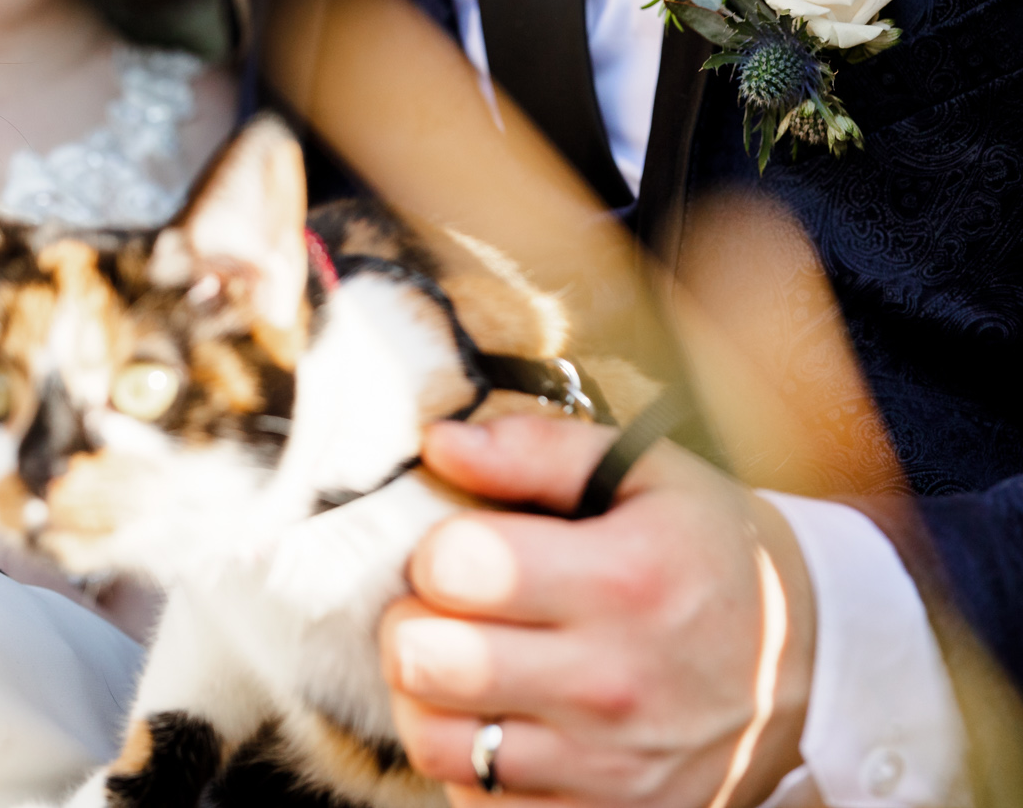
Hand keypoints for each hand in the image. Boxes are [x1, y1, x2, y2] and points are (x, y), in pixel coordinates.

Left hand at [381, 415, 814, 807]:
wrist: (802, 667)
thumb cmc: (703, 556)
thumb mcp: (646, 475)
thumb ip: (536, 450)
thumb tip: (440, 443)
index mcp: (626, 581)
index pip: (456, 566)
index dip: (437, 548)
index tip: (463, 550)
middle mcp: (615, 683)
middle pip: (427, 659)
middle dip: (412, 621)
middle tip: (444, 609)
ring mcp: (608, 767)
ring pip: (435, 740)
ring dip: (426, 697)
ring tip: (457, 662)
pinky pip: (474, 799)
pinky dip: (468, 760)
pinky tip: (497, 716)